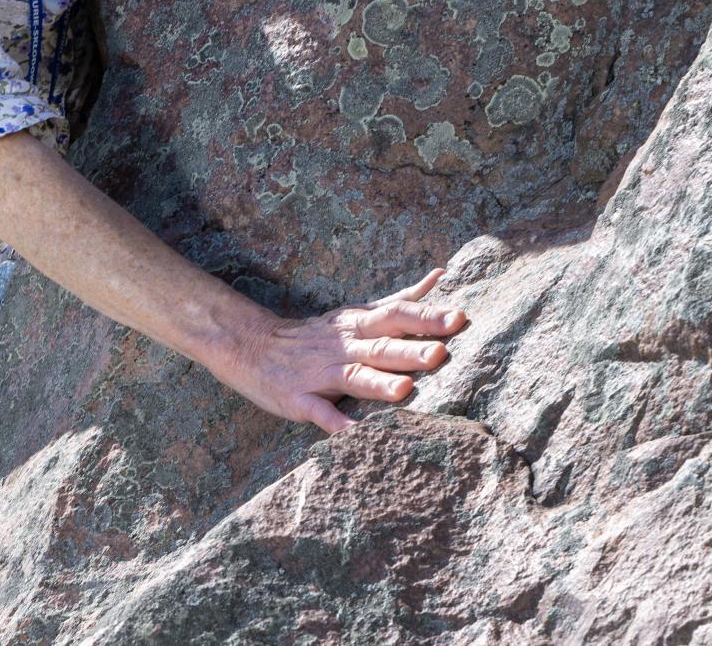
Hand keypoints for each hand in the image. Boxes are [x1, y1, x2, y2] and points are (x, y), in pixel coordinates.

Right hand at [218, 268, 467, 434]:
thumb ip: (398, 300)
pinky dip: (337, 423)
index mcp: (358, 324)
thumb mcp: (356, 311)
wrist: (252, 347)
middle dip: (411, 350)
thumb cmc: (316, 335)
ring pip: (354, 377)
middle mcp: (343, 345)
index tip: (459, 317)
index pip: (397, 314)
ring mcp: (321, 372)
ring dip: (380, 383)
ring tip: (405, 389)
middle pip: (381, 346)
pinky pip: (320, 413)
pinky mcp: (300, 399)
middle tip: (442, 353)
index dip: (426, 316)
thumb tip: (440, 276)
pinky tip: (354, 435)